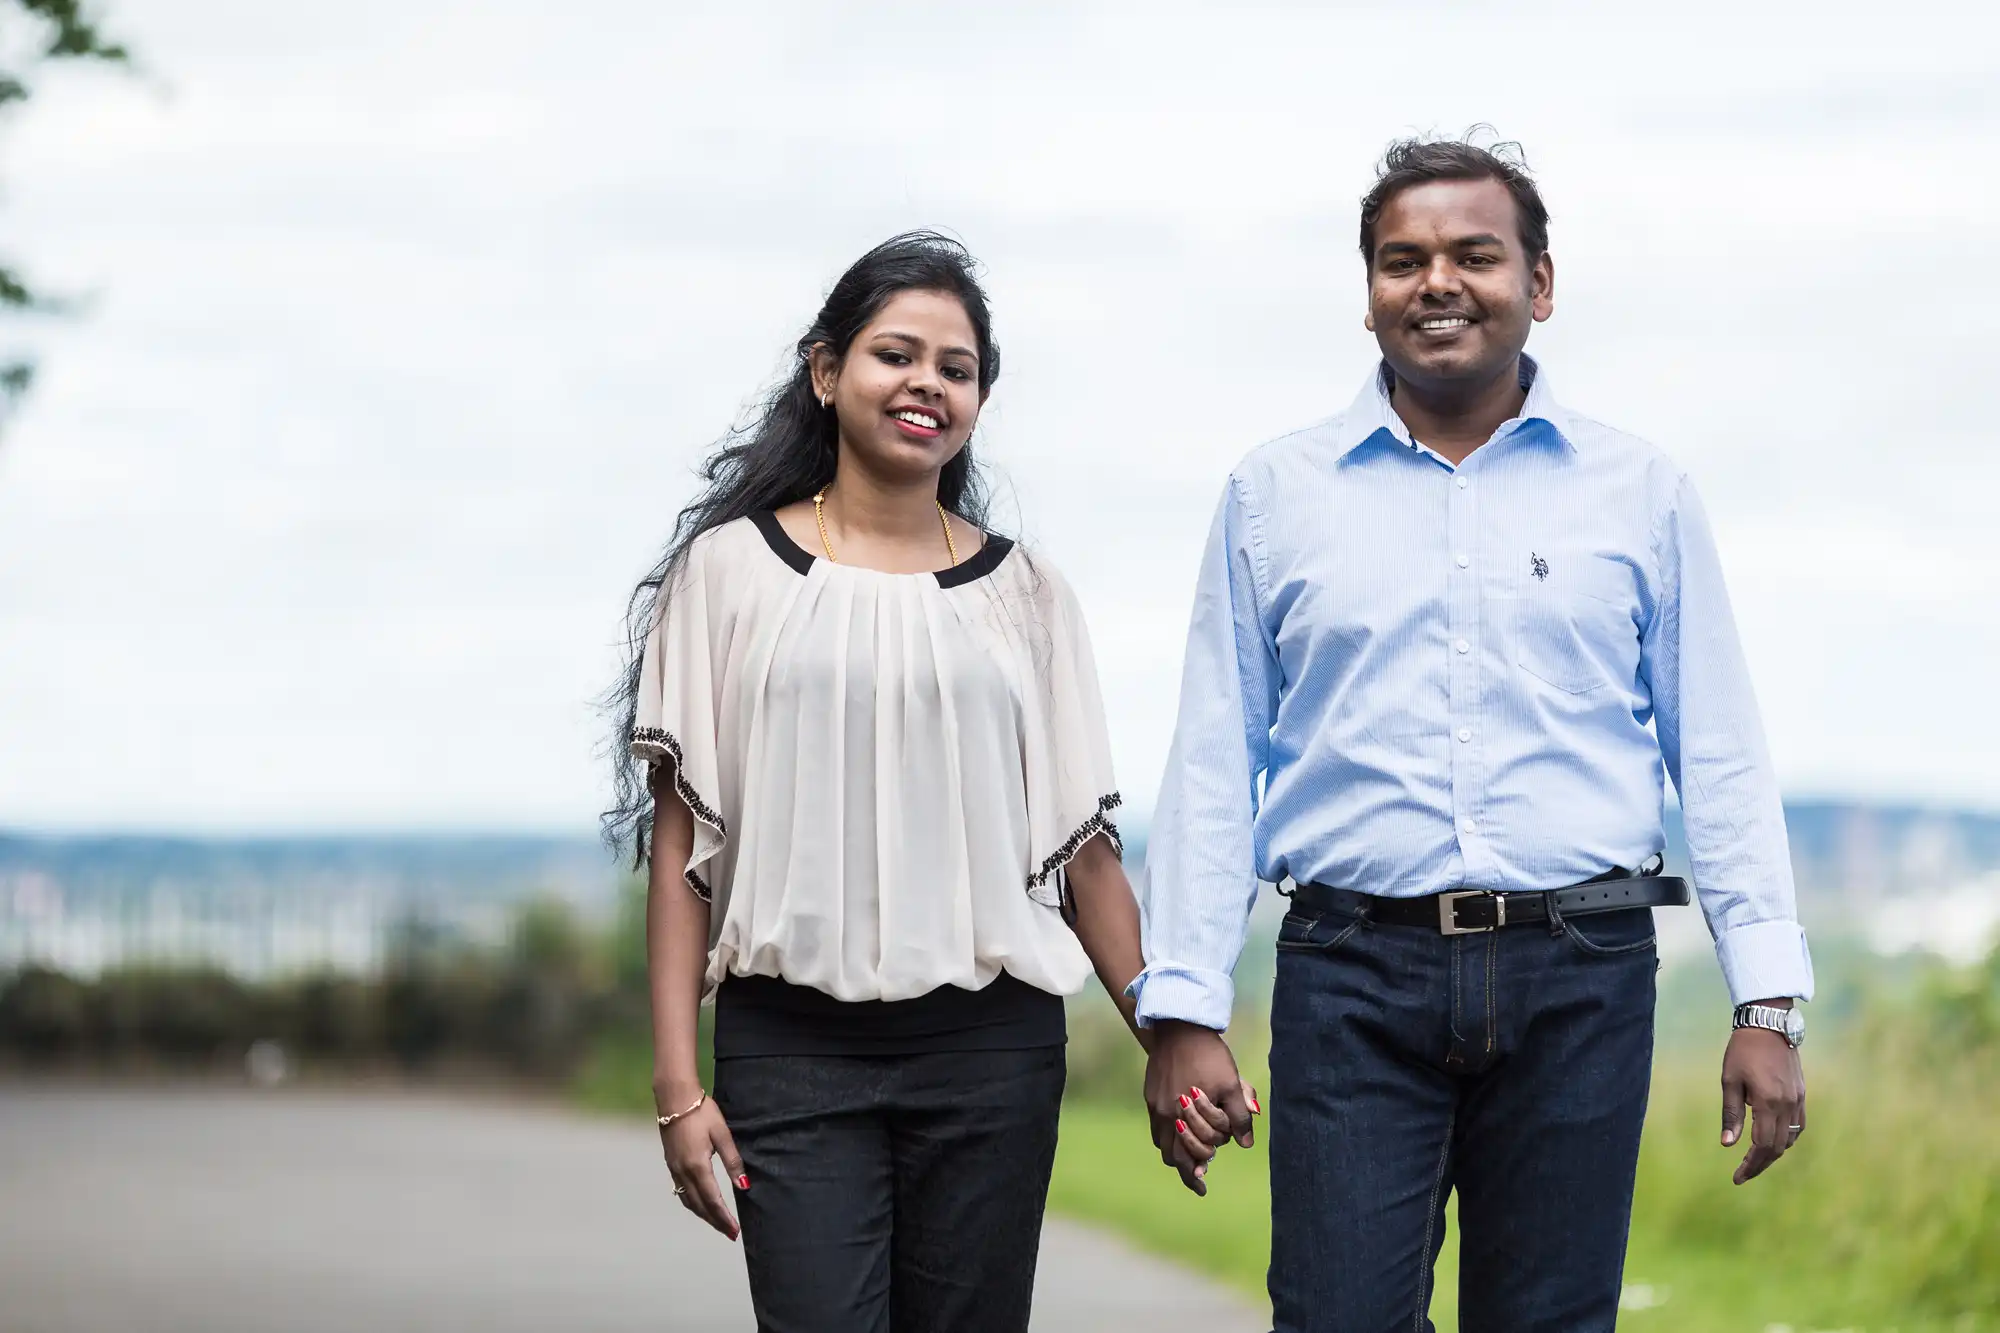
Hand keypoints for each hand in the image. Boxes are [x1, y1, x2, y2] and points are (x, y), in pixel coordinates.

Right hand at [657, 1095, 747, 1238]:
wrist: (674, 1098)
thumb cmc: (702, 1112)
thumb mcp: (722, 1134)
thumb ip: (733, 1161)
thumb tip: (744, 1187)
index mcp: (698, 1166)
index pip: (713, 1201)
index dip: (724, 1218)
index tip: (735, 1231)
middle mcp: (683, 1171)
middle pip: (699, 1206)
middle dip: (715, 1221)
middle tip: (730, 1233)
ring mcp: (674, 1168)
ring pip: (688, 1200)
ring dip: (703, 1214)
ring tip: (717, 1223)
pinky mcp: (671, 1163)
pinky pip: (681, 1190)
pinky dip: (692, 1203)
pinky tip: (699, 1204)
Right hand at [1143, 1020, 1259, 1196]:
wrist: (1181, 1026)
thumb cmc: (1210, 1056)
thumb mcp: (1232, 1084)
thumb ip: (1239, 1116)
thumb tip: (1244, 1144)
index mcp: (1182, 1116)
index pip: (1186, 1158)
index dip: (1194, 1177)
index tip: (1203, 1188)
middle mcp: (1163, 1114)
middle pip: (1170, 1155)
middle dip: (1186, 1168)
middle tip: (1199, 1174)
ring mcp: (1154, 1103)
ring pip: (1161, 1142)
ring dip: (1176, 1151)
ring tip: (1191, 1155)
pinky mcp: (1151, 1092)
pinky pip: (1156, 1124)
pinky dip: (1168, 1134)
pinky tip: (1181, 1129)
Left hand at [1720, 1021, 1805, 1184]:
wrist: (1768, 1024)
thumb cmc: (1742, 1051)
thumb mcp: (1729, 1081)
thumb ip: (1731, 1114)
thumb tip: (1728, 1144)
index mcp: (1768, 1103)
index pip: (1762, 1145)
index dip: (1750, 1165)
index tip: (1737, 1177)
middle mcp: (1787, 1105)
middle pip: (1777, 1147)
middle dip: (1760, 1164)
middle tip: (1743, 1175)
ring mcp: (1798, 1100)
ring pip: (1790, 1139)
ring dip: (1774, 1153)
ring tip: (1755, 1161)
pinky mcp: (1802, 1094)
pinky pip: (1798, 1125)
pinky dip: (1787, 1139)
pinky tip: (1773, 1142)